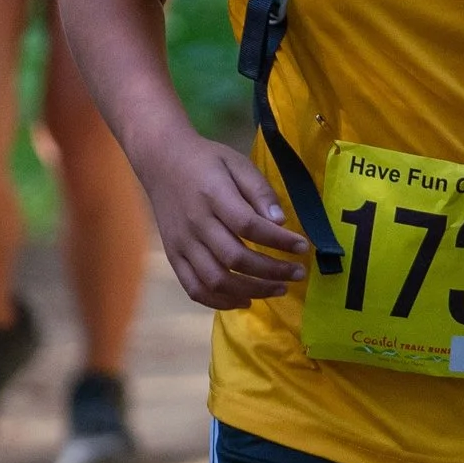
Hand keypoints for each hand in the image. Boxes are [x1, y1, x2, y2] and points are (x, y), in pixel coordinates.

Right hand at [140, 136, 311, 309]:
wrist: (161, 161)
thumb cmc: (206, 160)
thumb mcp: (237, 163)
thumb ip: (259, 190)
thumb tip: (281, 222)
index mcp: (213, 195)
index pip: (249, 226)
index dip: (279, 241)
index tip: (302, 247)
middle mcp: (196, 223)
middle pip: (235, 258)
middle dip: (272, 271)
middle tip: (297, 274)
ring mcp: (182, 243)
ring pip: (216, 279)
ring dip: (251, 290)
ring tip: (278, 289)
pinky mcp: (173, 256)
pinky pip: (194, 288)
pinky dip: (219, 301)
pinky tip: (244, 300)